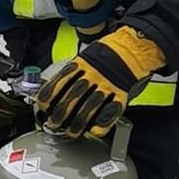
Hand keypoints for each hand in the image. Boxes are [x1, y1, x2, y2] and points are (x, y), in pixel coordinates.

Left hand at [35, 26, 165, 139]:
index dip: (49, 97)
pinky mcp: (122, 93)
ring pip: (89, 107)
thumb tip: (58, 88)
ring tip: (72, 132)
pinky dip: (102, 123)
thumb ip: (75, 72)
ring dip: (78, 122)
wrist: (134, 46)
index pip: (60, 82)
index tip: (44, 107)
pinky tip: (95, 130)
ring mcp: (108, 84)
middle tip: (54, 124)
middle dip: (61, 114)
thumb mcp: (87, 56)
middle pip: (72, 97)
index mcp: (81, 63)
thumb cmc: (110, 51)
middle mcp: (93, 74)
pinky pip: (111, 110)